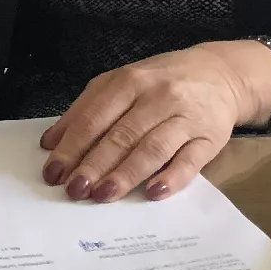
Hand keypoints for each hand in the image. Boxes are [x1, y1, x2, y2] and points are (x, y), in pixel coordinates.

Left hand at [40, 43, 269, 202]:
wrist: (220, 74)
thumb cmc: (160, 83)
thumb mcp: (120, 84)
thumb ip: (86, 109)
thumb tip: (50, 142)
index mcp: (128, 81)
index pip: (94, 117)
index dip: (72, 146)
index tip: (53, 172)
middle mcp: (157, 97)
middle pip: (121, 135)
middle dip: (93, 165)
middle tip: (75, 189)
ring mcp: (185, 117)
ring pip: (152, 148)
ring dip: (125, 174)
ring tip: (103, 195)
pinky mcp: (210, 138)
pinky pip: (189, 161)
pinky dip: (171, 178)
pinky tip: (152, 193)